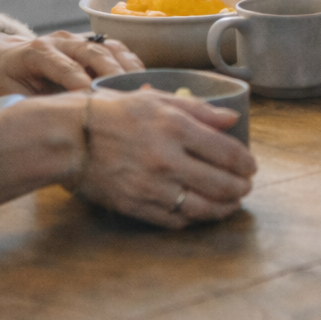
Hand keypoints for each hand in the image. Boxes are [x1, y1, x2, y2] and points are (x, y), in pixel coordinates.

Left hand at [0, 30, 142, 96]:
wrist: (5, 56)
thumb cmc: (10, 81)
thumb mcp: (12, 96)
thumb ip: (35, 104)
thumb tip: (59, 123)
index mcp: (35, 52)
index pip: (62, 66)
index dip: (79, 82)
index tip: (94, 99)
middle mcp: (59, 40)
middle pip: (91, 52)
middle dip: (111, 72)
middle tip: (126, 93)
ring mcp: (77, 38)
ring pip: (107, 47)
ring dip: (126, 67)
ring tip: (141, 86)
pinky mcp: (91, 40)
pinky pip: (116, 47)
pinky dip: (130, 61)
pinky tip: (141, 78)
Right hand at [73, 89, 255, 226]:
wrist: (69, 139)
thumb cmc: (112, 112)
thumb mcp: (155, 99)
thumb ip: (198, 110)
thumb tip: (233, 120)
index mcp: (175, 128)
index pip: (227, 153)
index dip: (246, 163)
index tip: (251, 165)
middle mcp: (167, 160)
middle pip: (221, 184)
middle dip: (241, 187)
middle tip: (245, 186)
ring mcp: (152, 187)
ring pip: (203, 208)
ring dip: (225, 208)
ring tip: (232, 203)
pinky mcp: (137, 207)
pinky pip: (176, 220)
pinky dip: (195, 218)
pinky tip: (202, 211)